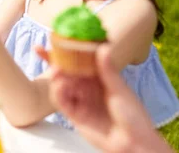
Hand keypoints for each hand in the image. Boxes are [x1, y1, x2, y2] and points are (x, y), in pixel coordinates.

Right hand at [39, 45, 172, 152]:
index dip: (67, 48)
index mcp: (99, 77)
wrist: (135, 145)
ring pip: (61, 84)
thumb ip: (108, 70)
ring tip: (56, 71)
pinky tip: (59, 87)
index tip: (55, 37)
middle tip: (44, 51)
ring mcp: (80, 100)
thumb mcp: (120, 90)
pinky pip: (62, 101)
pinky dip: (57, 92)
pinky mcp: (75, 115)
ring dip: (56, 76)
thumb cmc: (134, 116)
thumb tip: (102, 47)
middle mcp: (87, 87)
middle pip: (66, 70)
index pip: (79, 58)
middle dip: (54, 60)